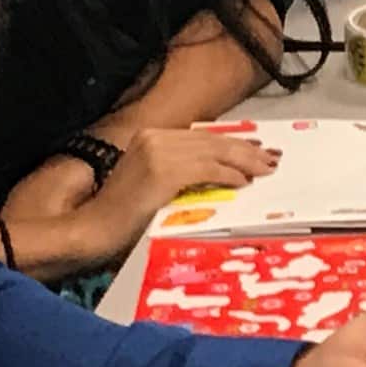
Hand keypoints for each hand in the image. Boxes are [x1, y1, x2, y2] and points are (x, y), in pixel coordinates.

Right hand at [3, 126, 280, 273]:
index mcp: (151, 138)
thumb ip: (181, 174)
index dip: (232, 143)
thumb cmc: (121, 218)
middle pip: (211, 141)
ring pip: (213, 153)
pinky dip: (228, 175)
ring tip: (265, 170)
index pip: (202, 137)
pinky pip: (206, 170)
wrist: (94, 229)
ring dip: (244, 162)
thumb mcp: (154, 186)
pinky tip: (244, 182)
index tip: (256, 150)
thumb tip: (221, 175)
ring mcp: (157, 152)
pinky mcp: (162, 170)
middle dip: (245, 150)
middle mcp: (154, 138)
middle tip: (271, 159)